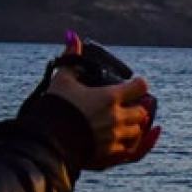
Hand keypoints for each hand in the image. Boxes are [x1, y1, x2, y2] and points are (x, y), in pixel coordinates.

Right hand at [46, 35, 161, 169]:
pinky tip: (149, 137)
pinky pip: (135, 152)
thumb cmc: (52, 108)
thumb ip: (70, 58)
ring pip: (138, 131)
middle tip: (128, 105)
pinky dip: (143, 144)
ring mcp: (114, 138)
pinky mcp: (109, 156)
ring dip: (135, 125)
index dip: (138, 84)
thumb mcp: (61, 80)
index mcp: (110, 98)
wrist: (42, 142)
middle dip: (136, 107)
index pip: (140, 86)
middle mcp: (117, 118)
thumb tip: (72, 36)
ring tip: (127, 121)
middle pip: (141, 111)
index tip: (134, 84)